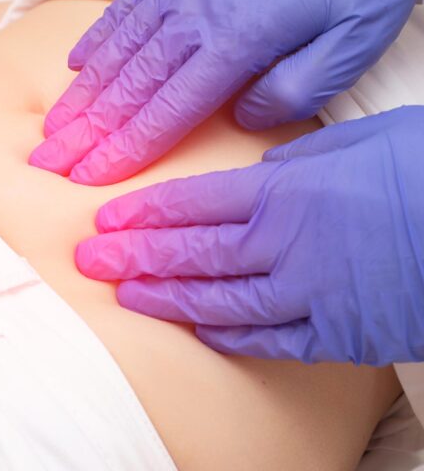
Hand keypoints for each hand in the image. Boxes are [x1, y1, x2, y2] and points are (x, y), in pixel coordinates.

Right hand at [28, 0, 417, 185]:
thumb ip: (292, 90)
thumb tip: (243, 115)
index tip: (87, 175)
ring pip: (115, 55)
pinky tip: (75, 65)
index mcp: (233, 46)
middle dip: (84, 131)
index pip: (163, 115)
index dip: (121, 150)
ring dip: (80, 95)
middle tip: (49, 159)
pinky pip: (122, 13)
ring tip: (53, 126)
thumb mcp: (349, 40)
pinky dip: (94, 42)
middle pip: (125, 90)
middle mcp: (192, 20)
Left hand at [75, 107, 423, 364]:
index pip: (193, 203)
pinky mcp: (335, 332)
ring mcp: (307, 293)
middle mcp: (285, 243)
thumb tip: (257, 172)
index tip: (108, 220)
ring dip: (167, 297)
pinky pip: (268, 337)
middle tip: (91, 261)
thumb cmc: (422, 169)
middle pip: (192, 251)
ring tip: (126, 295)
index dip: (145, 214)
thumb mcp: (354, 144)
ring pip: (218, 298)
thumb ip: (296, 163)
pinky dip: (227, 334)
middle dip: (135, 256)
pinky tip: (196, 329)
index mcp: (287, 190)